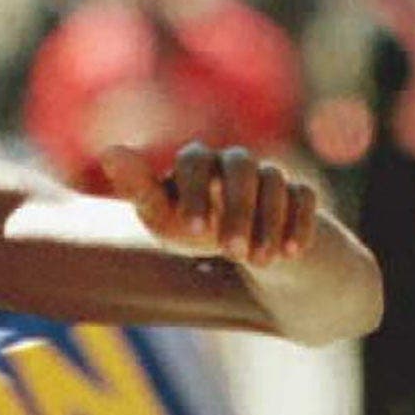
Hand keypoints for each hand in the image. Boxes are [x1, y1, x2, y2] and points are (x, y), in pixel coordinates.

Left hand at [101, 142, 318, 269]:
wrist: (244, 248)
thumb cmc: (192, 229)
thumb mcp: (163, 217)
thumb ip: (140, 188)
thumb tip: (110, 152)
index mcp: (197, 161)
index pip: (195, 161)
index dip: (195, 193)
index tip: (195, 232)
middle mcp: (234, 161)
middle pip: (241, 167)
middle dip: (238, 210)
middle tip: (232, 251)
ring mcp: (270, 174)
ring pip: (274, 181)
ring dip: (269, 221)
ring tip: (260, 262)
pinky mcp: (299, 193)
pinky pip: (304, 197)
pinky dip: (299, 223)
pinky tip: (290, 253)